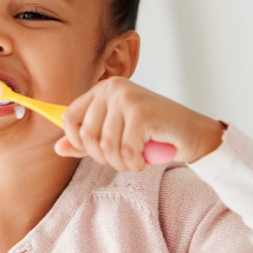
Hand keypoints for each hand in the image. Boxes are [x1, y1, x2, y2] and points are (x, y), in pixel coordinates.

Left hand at [54, 77, 224, 171]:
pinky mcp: (142, 113)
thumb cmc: (154, 133)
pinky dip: (135, 163)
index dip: (78, 142)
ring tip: (136, 160)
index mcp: (102, 89)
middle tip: (124, 159)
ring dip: (122, 162)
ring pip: (106, 146)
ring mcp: (127, 99)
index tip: (96, 152)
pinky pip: (126, 151)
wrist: (194, 133)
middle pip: (86, 135)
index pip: (69, 118)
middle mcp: (112, 88)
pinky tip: (146, 160)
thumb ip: (87, 141)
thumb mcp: (115, 135)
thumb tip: (58, 148)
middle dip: (103, 157)